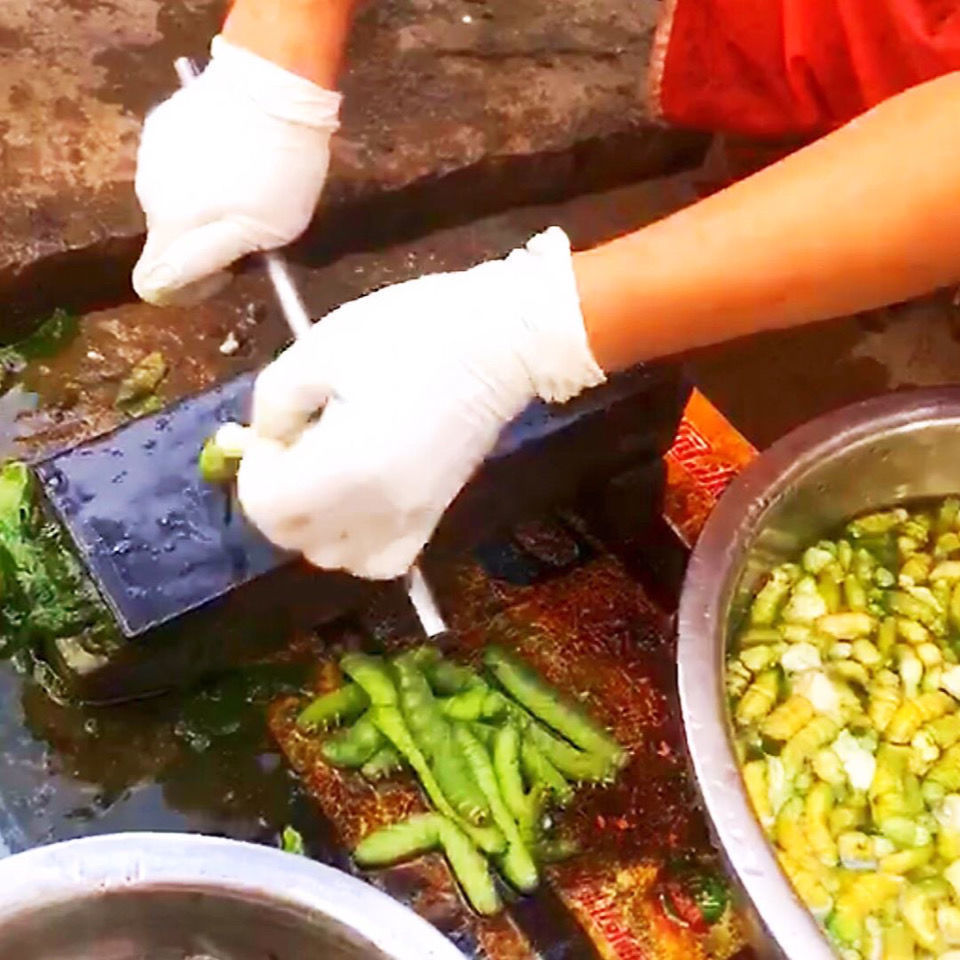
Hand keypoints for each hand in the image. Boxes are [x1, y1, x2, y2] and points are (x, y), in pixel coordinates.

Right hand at [133, 37, 340, 306]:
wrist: (273, 83)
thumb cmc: (278, 168)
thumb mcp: (262, 232)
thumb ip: (210, 260)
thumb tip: (169, 281)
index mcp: (171, 225)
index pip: (153, 281)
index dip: (188, 289)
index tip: (225, 274)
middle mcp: (148, 192)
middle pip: (168, 239)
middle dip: (203, 243)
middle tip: (249, 225)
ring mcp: (152, 155)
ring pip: (172, 202)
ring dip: (202, 206)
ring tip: (246, 185)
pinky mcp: (162, 125)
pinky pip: (176, 167)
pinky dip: (198, 172)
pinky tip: (234, 155)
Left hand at [236, 228, 605, 578]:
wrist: (499, 342)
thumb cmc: (412, 332)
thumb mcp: (322, 348)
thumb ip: (274, 400)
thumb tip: (266, 437)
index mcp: (345, 468)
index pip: (266, 505)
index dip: (255, 467)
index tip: (277, 427)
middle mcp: (377, 510)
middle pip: (294, 538)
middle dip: (277, 495)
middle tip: (294, 445)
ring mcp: (411, 519)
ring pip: (335, 558)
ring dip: (314, 524)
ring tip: (325, 475)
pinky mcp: (435, 515)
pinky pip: (382, 559)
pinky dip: (357, 541)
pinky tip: (359, 502)